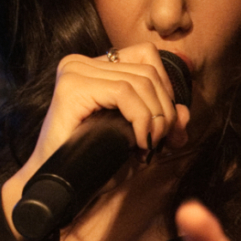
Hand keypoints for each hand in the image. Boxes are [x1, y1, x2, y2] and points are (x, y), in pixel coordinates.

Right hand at [2, 42, 189, 236]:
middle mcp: (82, 62)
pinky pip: (124, 93)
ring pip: (141, 81)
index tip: (168, 125)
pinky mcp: (73, 87)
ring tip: (150, 145)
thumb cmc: (92, 162)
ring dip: (156, 118)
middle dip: (165, 109)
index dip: (166, 88)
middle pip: (148, 71)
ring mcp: (75, 71)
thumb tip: (185, 112)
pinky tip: (140, 142)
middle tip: (164, 143)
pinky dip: (142, 118)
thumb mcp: (135, 137)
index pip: (147, 56)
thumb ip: (160, 121)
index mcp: (95, 66)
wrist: (55, 184)